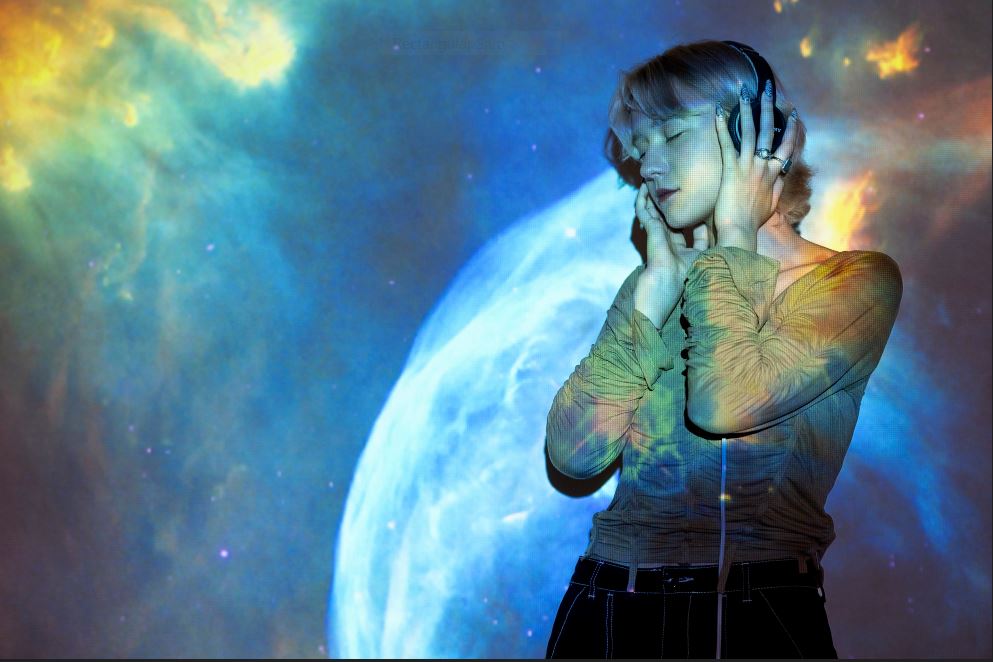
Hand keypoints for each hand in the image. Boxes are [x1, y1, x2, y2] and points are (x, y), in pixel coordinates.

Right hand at [635, 181, 707, 281]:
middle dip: (667, 204)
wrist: (667, 281)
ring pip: (651, 212)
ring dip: (652, 198)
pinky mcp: (649, 229)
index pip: (683, 229)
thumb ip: (704, 242)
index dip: (688, 218)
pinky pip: (642, 211)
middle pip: (665, 217)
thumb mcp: (700, 255)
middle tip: (671, 188)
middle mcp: (666, 239)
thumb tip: (711, 230)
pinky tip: (645, 187)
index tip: (696, 205)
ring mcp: (656, 234)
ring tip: (653, 182)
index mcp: (678, 248)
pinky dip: (642, 199)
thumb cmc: (685, 273)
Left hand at [712, 82, 798, 236]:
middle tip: (767, 89)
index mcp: (774, 175)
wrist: (739, 232)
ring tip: (745, 92)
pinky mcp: (731, 170)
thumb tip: (781, 175)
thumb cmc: (752, 222)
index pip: (786, 146)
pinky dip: (723, 126)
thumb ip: (777, 187)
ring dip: (748, 110)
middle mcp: (764, 167)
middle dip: (769, 108)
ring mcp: (748, 167)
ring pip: (749, 132)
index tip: (792, 113)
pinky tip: (720, 111)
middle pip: (768, 131)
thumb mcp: (772, 205)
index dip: (790, 128)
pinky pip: (727, 144)